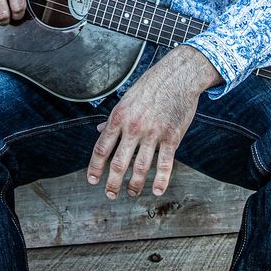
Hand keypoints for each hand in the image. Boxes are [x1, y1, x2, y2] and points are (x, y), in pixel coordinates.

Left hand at [86, 45, 222, 198]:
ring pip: (141, 167)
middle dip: (112, 182)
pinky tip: (156, 191)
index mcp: (119, 117)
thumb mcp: (126, 99)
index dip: (95, 167)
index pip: (102, 148)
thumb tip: (99, 130)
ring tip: (131, 192)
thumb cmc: (151, 86)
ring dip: (134, 184)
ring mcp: (153, 133)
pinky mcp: (172, 137)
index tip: (92, 180)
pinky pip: (165, 163)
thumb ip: (114, 118)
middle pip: (119, 162)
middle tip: (110, 194)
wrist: (178, 76)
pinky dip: (161, 180)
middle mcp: (134, 127)